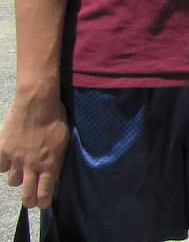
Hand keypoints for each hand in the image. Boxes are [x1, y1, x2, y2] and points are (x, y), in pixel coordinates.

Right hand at [0, 92, 68, 208]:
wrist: (37, 102)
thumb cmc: (56, 118)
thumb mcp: (64, 141)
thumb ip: (57, 159)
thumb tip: (54, 174)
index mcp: (49, 163)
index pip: (45, 193)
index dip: (44, 202)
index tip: (43, 204)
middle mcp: (31, 165)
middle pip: (27, 195)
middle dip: (29, 200)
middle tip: (31, 199)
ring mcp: (15, 158)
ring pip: (13, 181)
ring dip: (19, 178)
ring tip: (24, 170)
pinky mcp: (3, 150)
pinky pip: (1, 167)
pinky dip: (6, 165)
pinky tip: (12, 159)